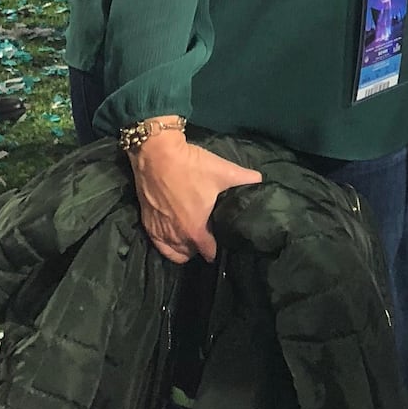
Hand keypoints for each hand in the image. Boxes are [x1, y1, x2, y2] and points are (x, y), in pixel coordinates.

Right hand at [129, 129, 263, 262]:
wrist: (157, 155)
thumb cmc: (191, 167)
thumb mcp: (223, 171)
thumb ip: (245, 178)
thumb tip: (261, 181)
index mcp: (196, 229)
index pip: (210, 252)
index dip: (219, 248)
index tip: (224, 240)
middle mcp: (177, 236)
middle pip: (191, 253)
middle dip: (201, 248)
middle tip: (210, 235)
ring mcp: (160, 231)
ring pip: (175, 252)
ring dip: (185, 248)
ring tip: (193, 238)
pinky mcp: (147, 223)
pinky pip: (159, 246)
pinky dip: (168, 246)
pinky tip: (173, 239)